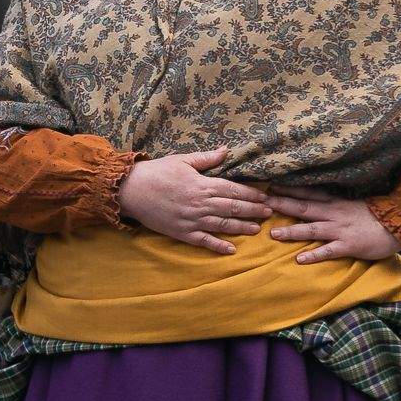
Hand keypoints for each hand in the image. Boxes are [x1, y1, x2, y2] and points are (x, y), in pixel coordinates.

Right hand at [117, 147, 272, 253]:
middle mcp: (200, 204)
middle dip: (253, 210)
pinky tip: (231, 250)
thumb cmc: (157, 172)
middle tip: (269, 213)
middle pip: (232, 208)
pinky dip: (218, 246)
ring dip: (241, 227)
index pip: (233, 190)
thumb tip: (226, 150)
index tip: (265, 197)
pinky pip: (204, 241)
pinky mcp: (182, 233)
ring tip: (256, 229)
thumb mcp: (182, 160)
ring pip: (223, 225)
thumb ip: (206, 158)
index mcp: (202, 184)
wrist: (131, 190)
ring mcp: (192, 220)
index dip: (251, 194)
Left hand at [263, 186, 400, 263]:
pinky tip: (299, 259)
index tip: (270, 185)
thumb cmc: (377, 216)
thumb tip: (317, 203)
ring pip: (311, 229)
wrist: (400, 223)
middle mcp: (334, 214)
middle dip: (282, 205)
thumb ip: (335, 204)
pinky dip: (314, 255)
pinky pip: (328, 251)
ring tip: (273, 234)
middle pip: (304, 207)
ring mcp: (340, 230)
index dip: (289, 189)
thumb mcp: (353, 205)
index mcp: (336, 203)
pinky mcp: (349, 245)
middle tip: (261, 204)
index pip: (308, 192)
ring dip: (292, 231)